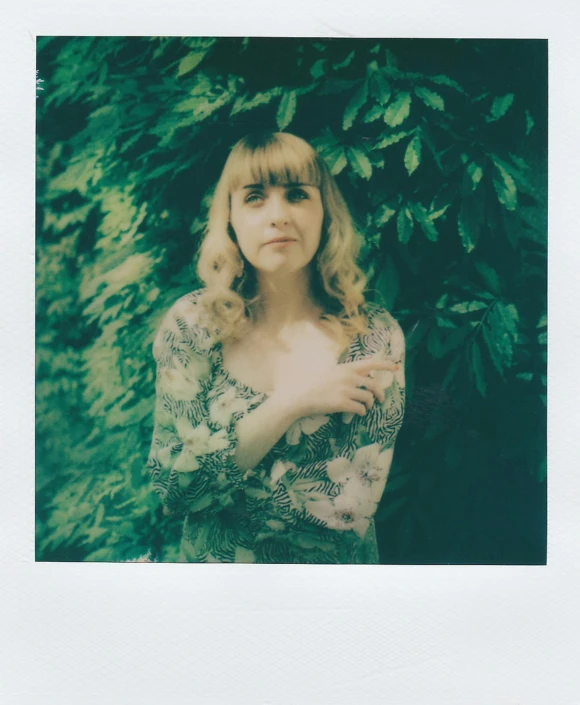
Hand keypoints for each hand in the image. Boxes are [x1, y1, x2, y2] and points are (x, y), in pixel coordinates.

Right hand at [272, 356, 400, 419]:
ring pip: (368, 398)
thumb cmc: (315, 384)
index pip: (371, 363)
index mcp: (346, 367)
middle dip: (380, 393)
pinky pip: (360, 409)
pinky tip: (358, 413)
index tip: (396, 367)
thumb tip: (364, 379)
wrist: (301, 396)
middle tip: (380, 399)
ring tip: (366, 407)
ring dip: (369, 404)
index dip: (386, 364)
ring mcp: (346, 390)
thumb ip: (348, 374)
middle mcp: (348, 377)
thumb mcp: (333, 373)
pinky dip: (362, 412)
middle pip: (373, 384)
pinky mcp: (342, 403)